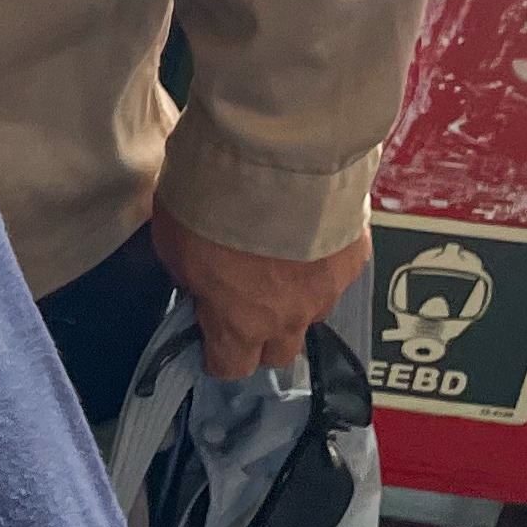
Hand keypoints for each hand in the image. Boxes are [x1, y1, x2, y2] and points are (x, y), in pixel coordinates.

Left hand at [150, 205, 368, 381]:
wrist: (273, 159)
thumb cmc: (211, 202)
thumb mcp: (171, 245)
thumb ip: (188, 278)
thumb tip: (199, 285)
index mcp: (239, 322)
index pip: (231, 367)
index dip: (218, 357)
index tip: (209, 341)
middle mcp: (289, 317)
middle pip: (279, 352)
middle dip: (260, 337)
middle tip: (244, 303)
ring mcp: (328, 290)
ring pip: (311, 312)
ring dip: (294, 297)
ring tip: (279, 260)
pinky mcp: (355, 258)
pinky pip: (336, 274)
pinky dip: (321, 262)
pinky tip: (306, 234)